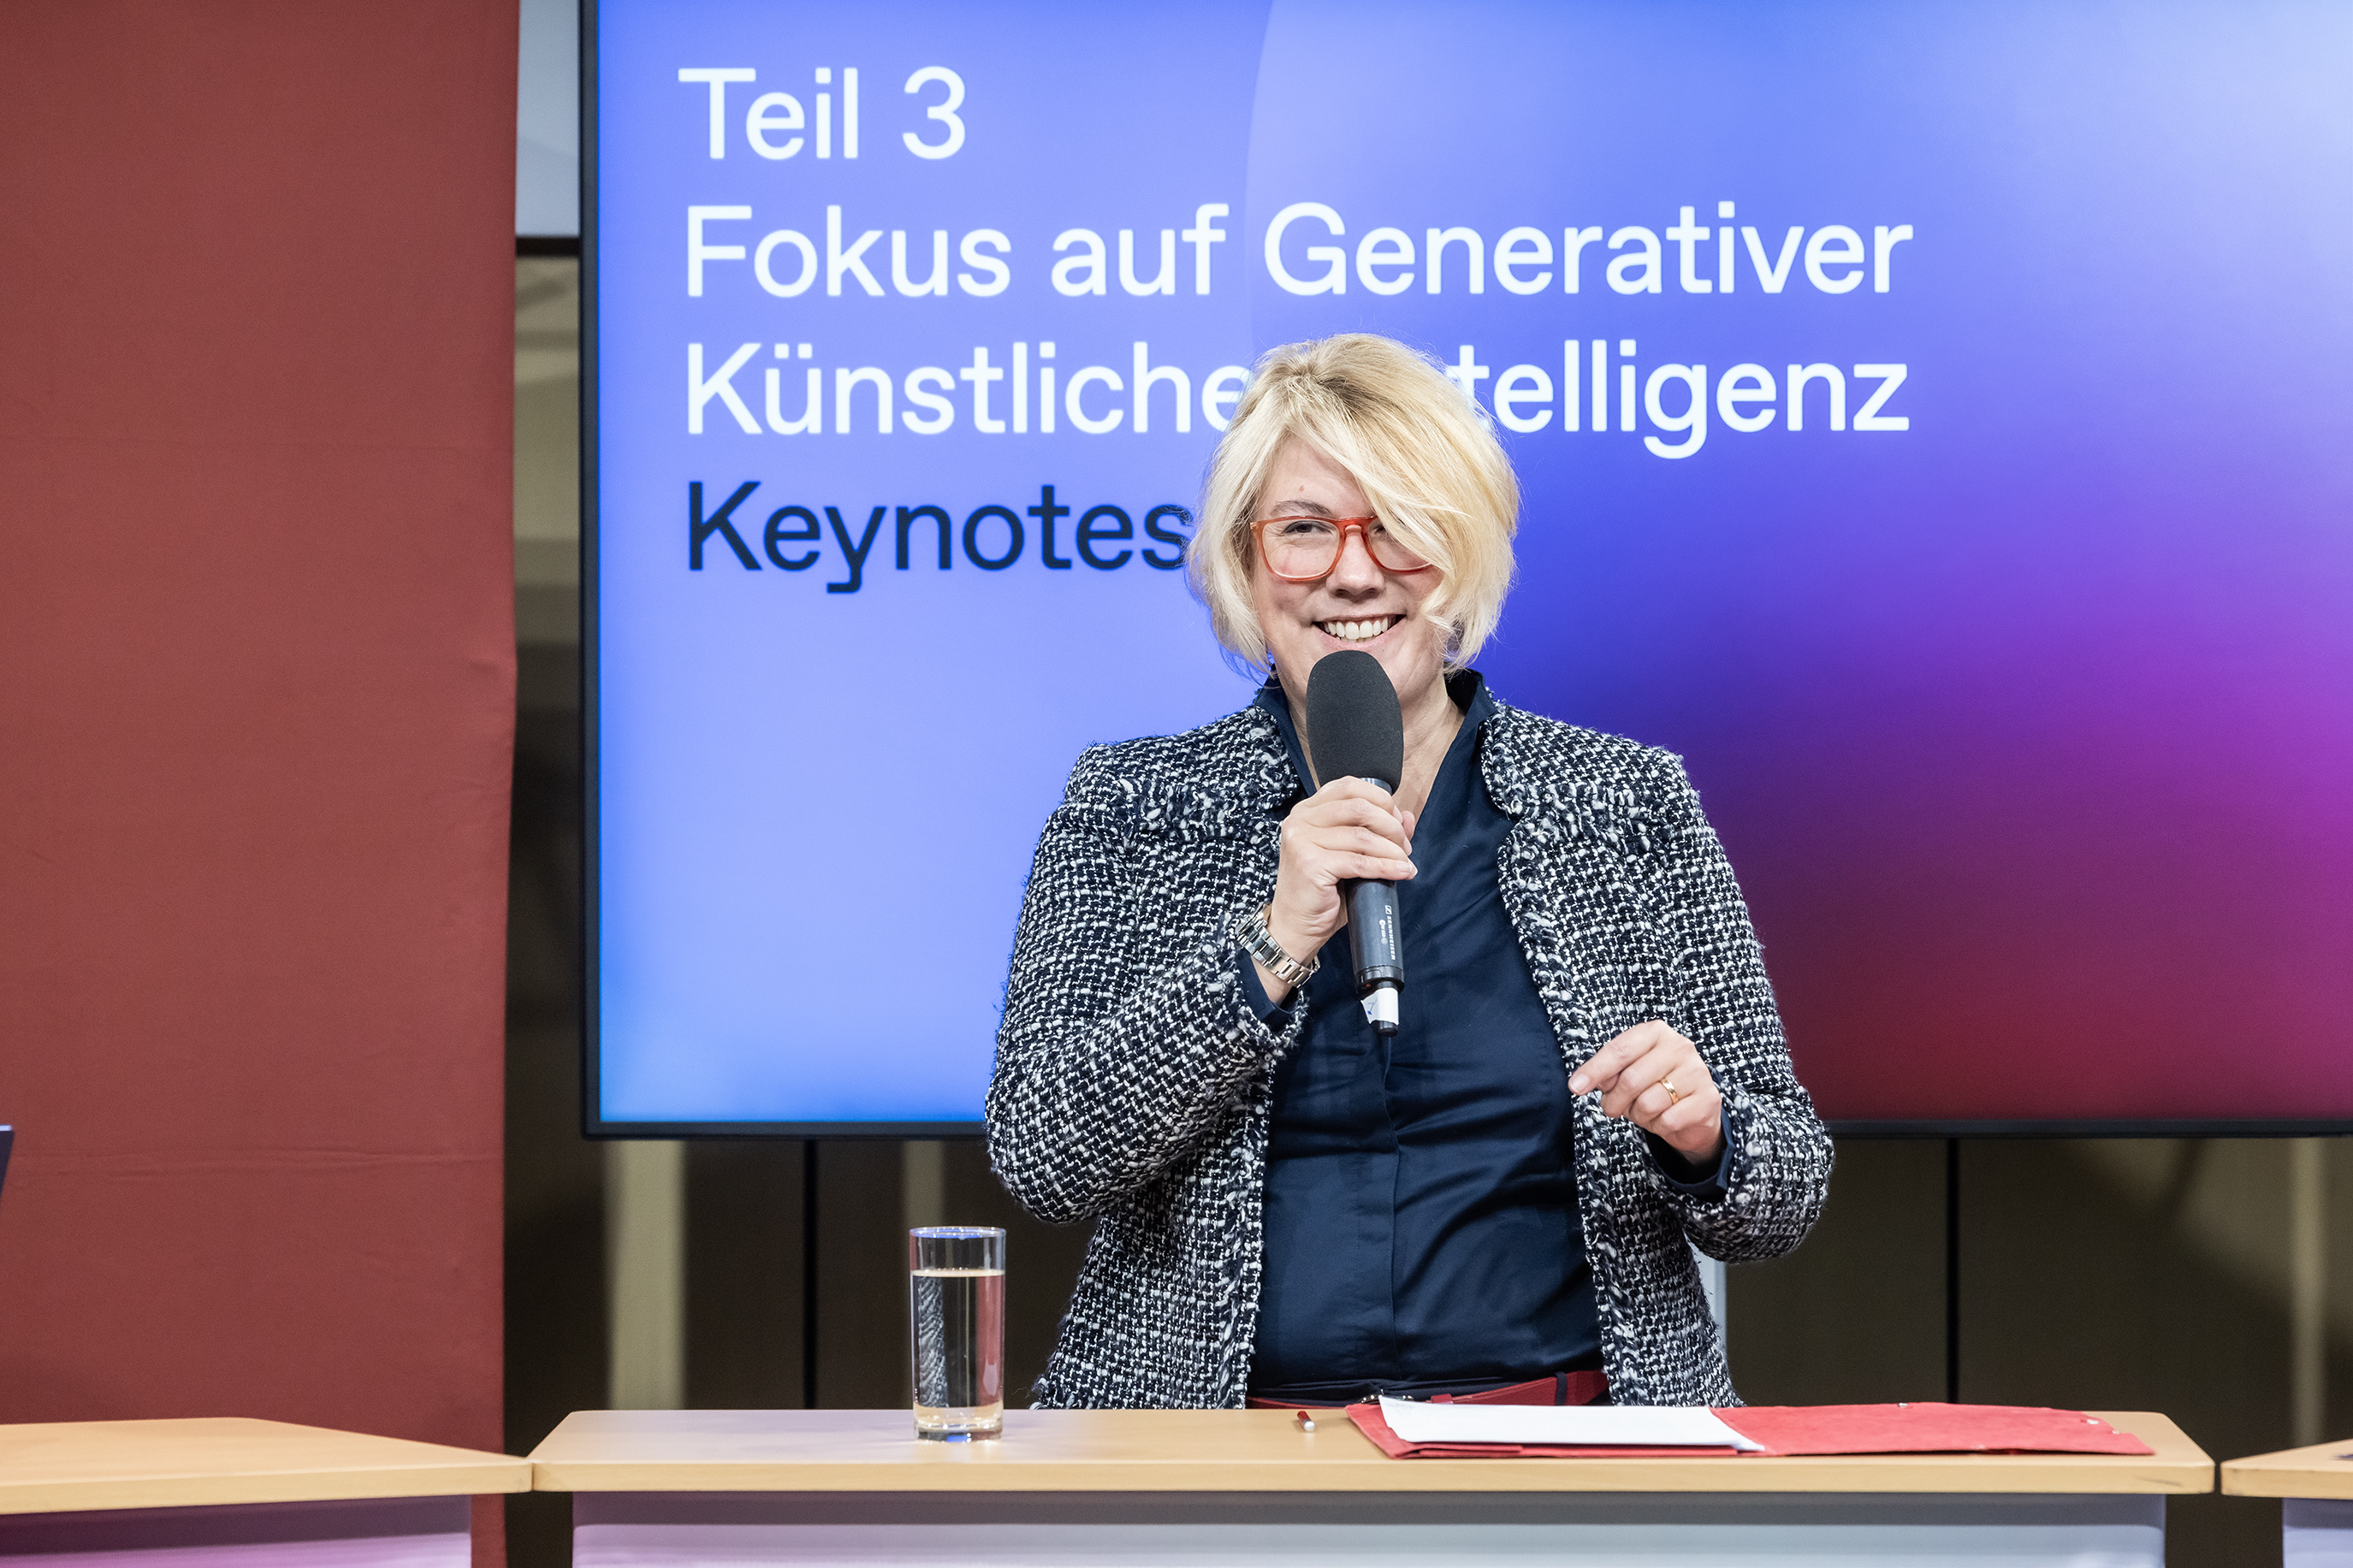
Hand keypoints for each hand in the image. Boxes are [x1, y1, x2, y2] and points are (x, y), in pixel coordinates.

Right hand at [1255, 777, 1416, 1003]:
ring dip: (1392, 849)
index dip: (1380, 800)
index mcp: (1307, 811)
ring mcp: (1302, 841)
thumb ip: (1375, 832)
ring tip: (1405, 862)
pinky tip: (1402, 872)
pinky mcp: (1311, 864)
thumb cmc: (1323, 891)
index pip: (1349, 786)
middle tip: (1404, 847)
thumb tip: (1407, 817)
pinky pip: (1360, 862)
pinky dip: (1387, 867)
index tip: (1397, 822)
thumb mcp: (1350, 855)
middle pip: (1359, 807)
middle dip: (1390, 826)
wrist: (1295, 927)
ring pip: (1362, 836)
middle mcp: (1300, 821)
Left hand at [1569, 1022, 1724, 1162]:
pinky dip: (1659, 1126)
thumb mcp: (1628, 1073)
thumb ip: (1608, 1073)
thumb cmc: (1655, 1085)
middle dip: (1614, 1102)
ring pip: (1648, 1103)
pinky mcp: (1708, 1099)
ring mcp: (1697, 1072)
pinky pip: (1668, 1120)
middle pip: (1630, 1080)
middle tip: (1613, 1109)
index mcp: (1655, 1033)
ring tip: (1644, 1111)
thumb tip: (1582, 1082)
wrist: (1693, 1110)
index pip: (1619, 1050)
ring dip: (1638, 1115)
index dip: (1594, 1070)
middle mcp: (1679, 1047)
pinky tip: (1664, 1119)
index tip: (1575, 1087)